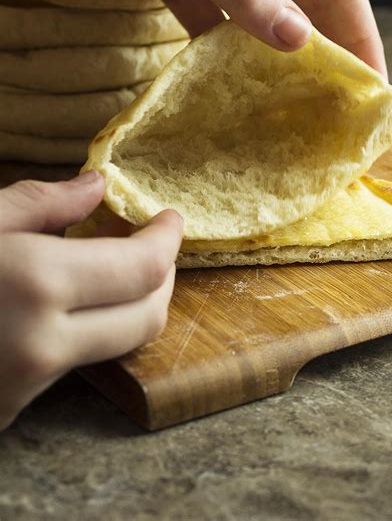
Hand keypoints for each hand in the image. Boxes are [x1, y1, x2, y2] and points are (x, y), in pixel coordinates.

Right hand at [0, 171, 182, 430]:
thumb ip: (41, 203)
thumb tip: (96, 186)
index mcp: (36, 286)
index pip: (144, 269)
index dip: (168, 240)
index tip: (170, 218)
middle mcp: (43, 346)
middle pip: (147, 316)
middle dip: (163, 276)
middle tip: (155, 244)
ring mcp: (26, 387)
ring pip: (115, 343)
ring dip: (129, 302)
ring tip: (111, 265)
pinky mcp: (10, 410)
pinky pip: (72, 363)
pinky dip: (86, 328)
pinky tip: (62, 301)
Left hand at [1, 0, 385, 74]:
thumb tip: (298, 38)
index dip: (359, 30)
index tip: (373, 82)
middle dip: (330, 49)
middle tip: (342, 106)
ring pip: (266, 14)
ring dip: (285, 57)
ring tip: (300, 105)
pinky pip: (220, 24)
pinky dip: (233, 55)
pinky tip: (238, 87)